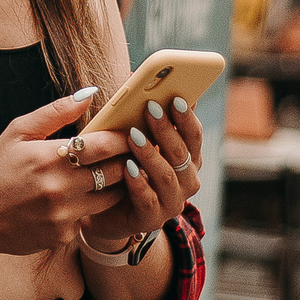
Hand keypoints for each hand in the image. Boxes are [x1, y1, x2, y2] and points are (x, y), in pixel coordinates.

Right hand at [0, 92, 134, 265]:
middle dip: (126, 160)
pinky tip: (77, 198)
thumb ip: (54, 112)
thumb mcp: (17, 132)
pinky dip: (89, 206)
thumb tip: (89, 94)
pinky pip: (90, 217)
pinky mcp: (63, 235)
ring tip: (109, 173)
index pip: (104, 146)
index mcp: (49, 158)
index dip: (123, 139)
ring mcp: (63, 215)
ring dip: (115, 185)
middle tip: (128, 152)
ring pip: (110, 198)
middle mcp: (60, 188)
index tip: (130, 133)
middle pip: (116, 172)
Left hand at [83, 95, 205, 249]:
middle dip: (166, 129)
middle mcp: (186, 181)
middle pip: (182, 153)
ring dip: (151, 153)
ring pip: (167, 176)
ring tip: (133, 136)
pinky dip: (138, 182)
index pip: (194, 136)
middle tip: (150, 108)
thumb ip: (145, 119)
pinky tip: (127, 168)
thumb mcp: (136, 142)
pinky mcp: (151, 219)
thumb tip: (145, 80)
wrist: (104, 210)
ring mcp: (171, 202)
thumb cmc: (123, 168)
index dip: (187, 118)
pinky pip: (148, 200)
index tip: (176, 98)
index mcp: (187, 159)